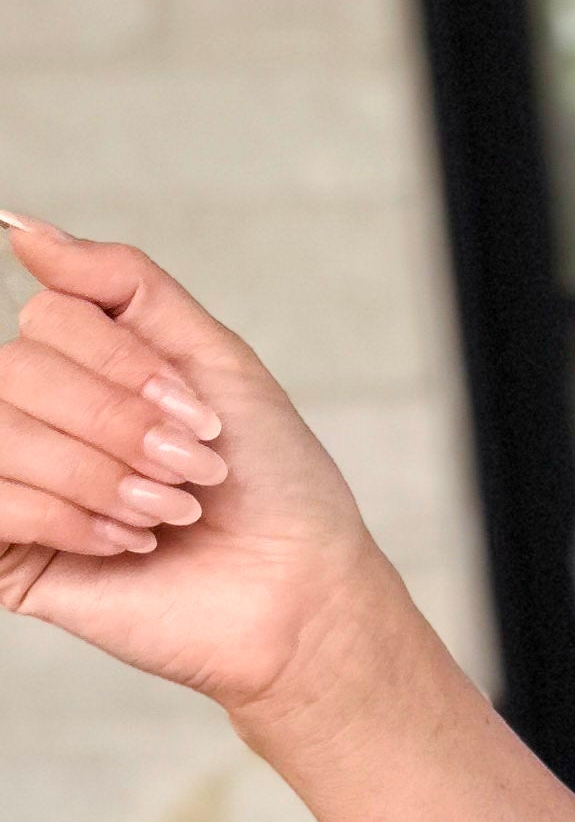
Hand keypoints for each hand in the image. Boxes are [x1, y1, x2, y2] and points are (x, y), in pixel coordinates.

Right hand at [0, 212, 397, 719]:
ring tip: (169, 512)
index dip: (125, 365)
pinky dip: (73, 519)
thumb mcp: (213, 360)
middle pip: (16, 370)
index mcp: (82, 369)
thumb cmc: (271, 483)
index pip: (49, 319)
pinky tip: (132, 545)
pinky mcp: (6, 556)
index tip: (200, 416)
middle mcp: (36, 418)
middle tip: (193, 471)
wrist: (297, 592)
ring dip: (102, 474)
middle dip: (120, 424)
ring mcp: (15, 484)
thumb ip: (124, 285)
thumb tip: (24, 229)